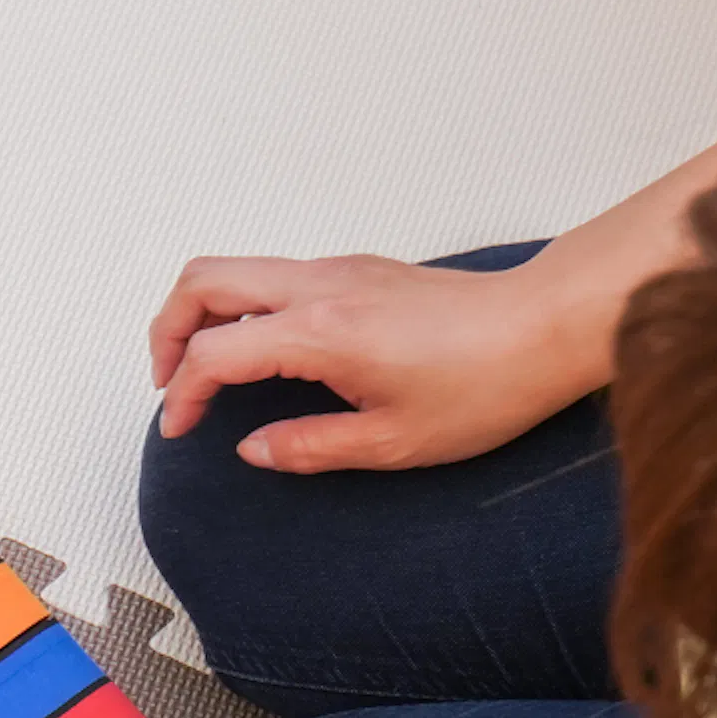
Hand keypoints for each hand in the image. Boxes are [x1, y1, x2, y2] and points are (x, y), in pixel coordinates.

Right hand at [147, 252, 605, 471]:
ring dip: (204, 314)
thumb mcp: (393, 442)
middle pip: (203, 281)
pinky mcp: (360, 271)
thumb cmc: (488, 382)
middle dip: (167, 330)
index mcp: (320, 332)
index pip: (213, 351)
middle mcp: (320, 287)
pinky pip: (276, 276)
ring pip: (237, 269)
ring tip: (207, 368)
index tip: (182, 428)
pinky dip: (245, 308)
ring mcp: (340, 270)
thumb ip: (308, 447)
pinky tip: (265, 354)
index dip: (182, 394)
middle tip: (169, 381)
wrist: (549, 326)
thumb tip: (253, 448)